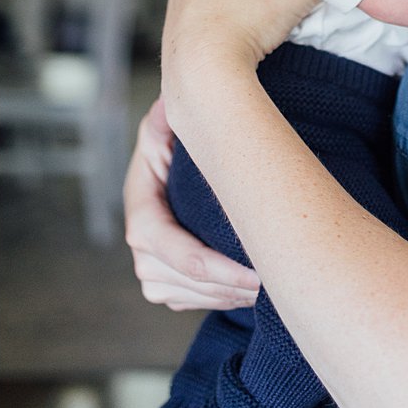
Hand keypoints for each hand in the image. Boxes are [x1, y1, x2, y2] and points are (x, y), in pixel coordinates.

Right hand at [124, 97, 259, 310]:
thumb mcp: (172, 125)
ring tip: (264, 289)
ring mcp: (148, 262)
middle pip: (171, 278)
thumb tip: (169, 106)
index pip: (158, 241)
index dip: (203, 264)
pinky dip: (216, 301)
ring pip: (180, 295)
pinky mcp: (165, 280)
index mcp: (139, 200)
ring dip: (223, 297)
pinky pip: (186, 301)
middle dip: (221, 287)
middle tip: (269, 284)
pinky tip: (245, 291)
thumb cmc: (183, 142)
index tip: (250, 274)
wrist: (184, 161)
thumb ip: (169, 120)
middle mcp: (139, 237)